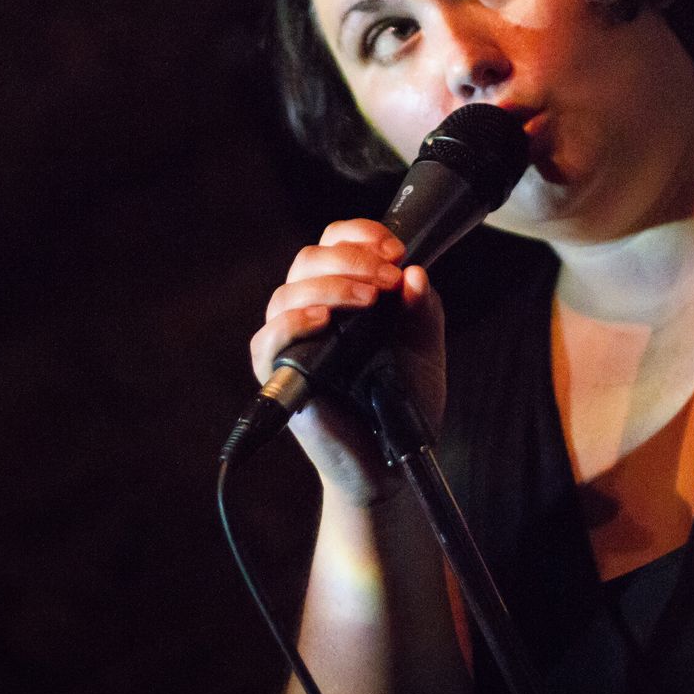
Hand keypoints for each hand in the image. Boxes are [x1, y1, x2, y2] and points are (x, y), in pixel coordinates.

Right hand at [250, 219, 446, 506]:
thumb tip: (416, 273)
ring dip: (330, 286)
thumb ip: (422, 309)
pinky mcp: (276, 373)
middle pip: (309, 259)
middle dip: (352, 259)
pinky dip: (292, 323)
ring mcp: (292, 340)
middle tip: (388, 278)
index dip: (361, 235)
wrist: (391, 457)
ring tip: (368, 298)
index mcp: (345, 292)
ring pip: (288, 291)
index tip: (395, 250)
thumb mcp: (424, 347)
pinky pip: (268, 338)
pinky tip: (322, 321)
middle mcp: (312, 308)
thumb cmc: (402, 399)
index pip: (335, 242)